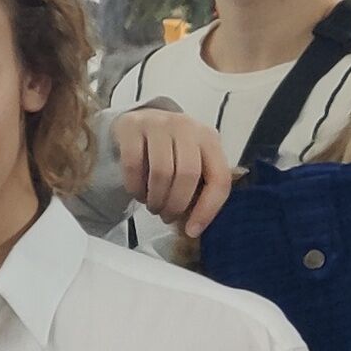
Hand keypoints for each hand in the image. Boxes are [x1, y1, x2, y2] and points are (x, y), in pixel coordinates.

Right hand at [112, 106, 236, 237]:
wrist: (140, 121)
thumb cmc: (170, 150)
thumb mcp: (191, 162)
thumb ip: (198, 187)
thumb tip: (194, 225)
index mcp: (210, 139)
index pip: (219, 177)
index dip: (207, 209)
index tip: (192, 230)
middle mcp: (187, 127)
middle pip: (188, 174)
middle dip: (175, 205)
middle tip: (166, 217)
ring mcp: (159, 123)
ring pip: (161, 172)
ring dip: (155, 199)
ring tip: (153, 206)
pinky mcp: (132, 126)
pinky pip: (133, 165)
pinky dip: (135, 187)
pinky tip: (137, 192)